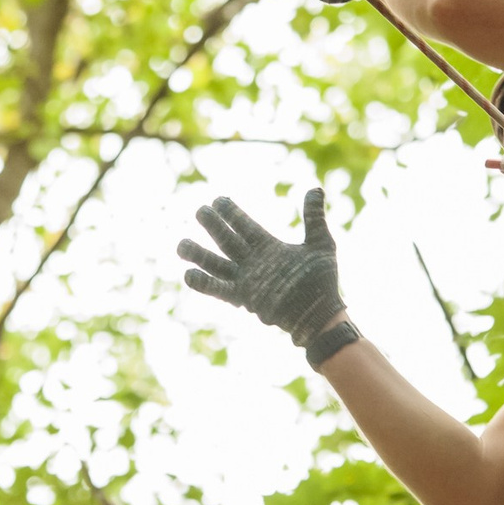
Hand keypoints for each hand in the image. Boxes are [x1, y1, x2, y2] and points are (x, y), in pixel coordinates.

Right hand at [176, 190, 345, 345]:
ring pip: (216, 264)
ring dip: (198, 255)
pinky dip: (203, 283)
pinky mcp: (244, 297)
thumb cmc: (323, 282)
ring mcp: (246, 279)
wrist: (321, 315)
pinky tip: (188, 274)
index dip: (231, 212)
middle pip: (226, 240)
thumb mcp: (321, 245)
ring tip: (181, 245)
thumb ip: (314, 218)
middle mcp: (253, 262)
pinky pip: (218, 289)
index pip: (244, 225)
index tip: (218, 199)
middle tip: (200, 210)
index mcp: (267, 247)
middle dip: (212, 226)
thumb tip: (316, 188)